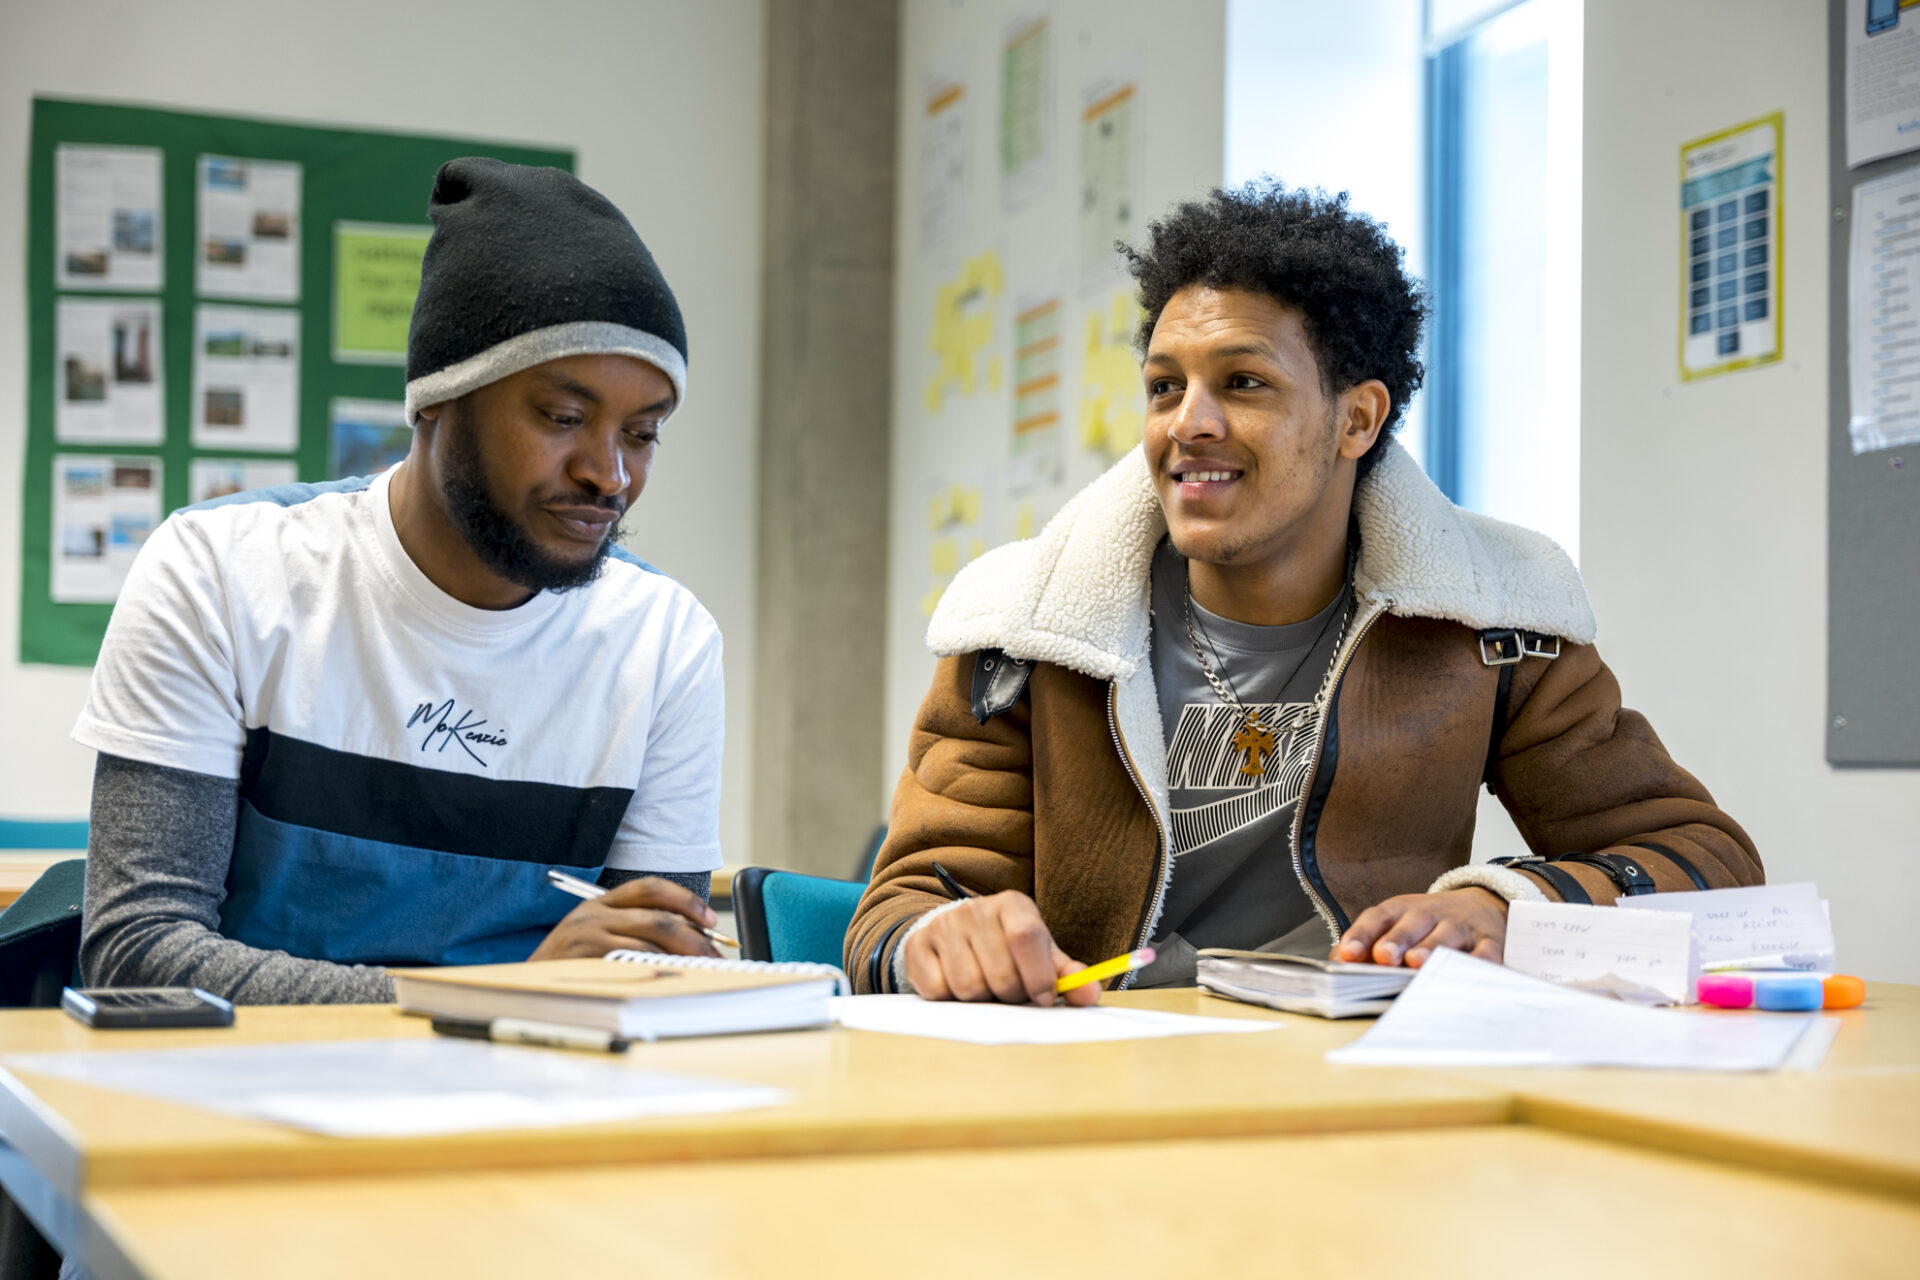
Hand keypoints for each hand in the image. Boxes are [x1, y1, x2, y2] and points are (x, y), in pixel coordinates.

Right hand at [528, 876, 720, 961]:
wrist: (523, 986)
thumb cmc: (568, 965)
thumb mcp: (594, 935)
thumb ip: (632, 929)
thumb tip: (690, 940)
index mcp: (600, 903)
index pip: (650, 888)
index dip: (685, 900)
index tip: (710, 919)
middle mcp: (593, 915)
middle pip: (656, 917)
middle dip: (693, 936)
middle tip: (716, 954)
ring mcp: (587, 938)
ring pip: (649, 942)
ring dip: (682, 957)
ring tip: (703, 971)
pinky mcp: (585, 962)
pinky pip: (631, 963)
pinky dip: (657, 970)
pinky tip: (673, 979)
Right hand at [902, 890, 1099, 1005]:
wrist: (957, 933)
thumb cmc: (1006, 947)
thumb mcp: (1041, 953)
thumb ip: (1067, 975)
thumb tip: (1089, 993)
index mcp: (1012, 905)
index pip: (1025, 936)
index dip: (1038, 975)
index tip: (1043, 998)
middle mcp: (975, 909)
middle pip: (999, 973)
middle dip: (1011, 995)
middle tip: (1012, 993)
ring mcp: (944, 926)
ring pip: (968, 986)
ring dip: (981, 999)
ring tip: (986, 988)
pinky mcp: (918, 945)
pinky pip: (937, 990)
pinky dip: (951, 999)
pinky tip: (958, 985)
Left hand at [1335, 887, 1508, 967]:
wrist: (1484, 906)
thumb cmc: (1431, 925)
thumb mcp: (1399, 925)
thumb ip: (1368, 944)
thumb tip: (1338, 964)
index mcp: (1404, 910)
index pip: (1380, 916)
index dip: (1362, 933)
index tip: (1347, 953)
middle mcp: (1433, 915)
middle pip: (1413, 922)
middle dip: (1397, 939)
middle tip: (1383, 956)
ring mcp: (1462, 927)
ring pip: (1447, 935)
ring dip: (1432, 948)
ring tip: (1417, 963)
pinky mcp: (1490, 943)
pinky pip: (1486, 953)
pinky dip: (1478, 964)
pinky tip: (1466, 976)